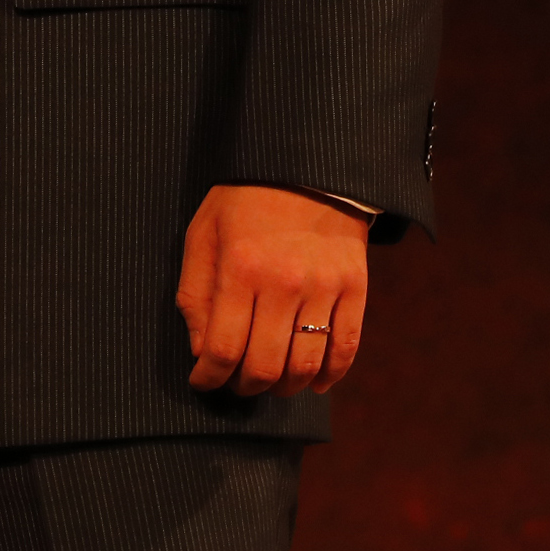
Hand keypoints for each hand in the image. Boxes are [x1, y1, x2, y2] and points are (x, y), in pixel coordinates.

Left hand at [176, 184, 371, 396]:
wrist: (306, 163)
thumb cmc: (244, 200)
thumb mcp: (204, 233)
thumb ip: (194, 293)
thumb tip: (201, 351)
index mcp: (240, 268)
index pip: (222, 349)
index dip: (208, 377)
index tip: (202, 380)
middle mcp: (283, 282)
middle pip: (263, 367)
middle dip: (243, 387)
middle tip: (236, 382)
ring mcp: (324, 286)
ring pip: (304, 365)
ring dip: (283, 387)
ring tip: (270, 380)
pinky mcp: (355, 286)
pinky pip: (345, 347)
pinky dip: (329, 375)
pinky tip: (313, 381)